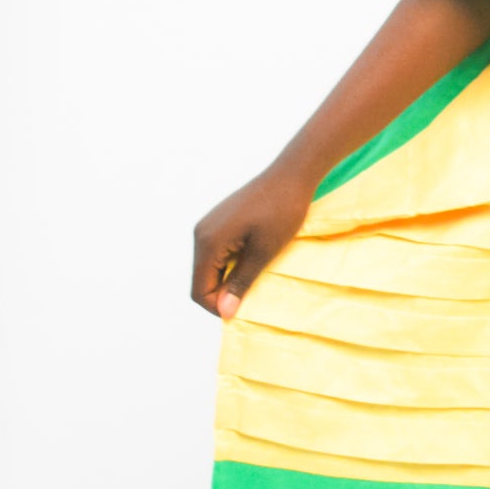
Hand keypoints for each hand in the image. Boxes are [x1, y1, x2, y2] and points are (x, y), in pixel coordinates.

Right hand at [191, 165, 315, 319]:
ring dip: (228, 279)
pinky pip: (217, 253)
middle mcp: (201, 234)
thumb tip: (224, 312)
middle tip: (253, 294)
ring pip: (209, 267)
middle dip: (223, 293)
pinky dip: (231, 264)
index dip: (218, 307)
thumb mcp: (263, 253)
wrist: (290, 176)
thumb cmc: (282, 212)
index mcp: (208, 242)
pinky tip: (253, 260)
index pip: (199, 291)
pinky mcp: (218, 221)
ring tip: (256, 275)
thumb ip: (240, 282)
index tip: (245, 308)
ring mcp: (208, 225)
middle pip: (202, 280)